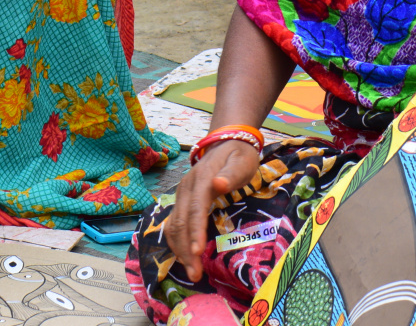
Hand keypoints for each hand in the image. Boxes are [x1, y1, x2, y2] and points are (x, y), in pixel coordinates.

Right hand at [164, 140, 260, 281]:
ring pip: (174, 226)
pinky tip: (185, 257)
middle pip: (181, 222)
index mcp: (200, 179)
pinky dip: (177, 242)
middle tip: (195, 274)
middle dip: (186, 249)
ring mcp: (182, 195)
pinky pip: (174, 224)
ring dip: (180, 250)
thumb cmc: (238, 155)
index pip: (195, 209)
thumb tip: (218, 184)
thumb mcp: (242, 161)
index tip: (198, 252)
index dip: (195, 231)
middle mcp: (186, 188)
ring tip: (192, 271)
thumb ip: (231, 174)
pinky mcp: (182, 201)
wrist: (227, 142)